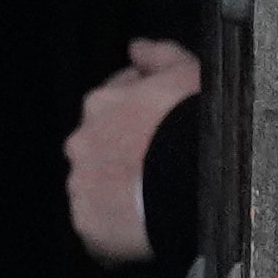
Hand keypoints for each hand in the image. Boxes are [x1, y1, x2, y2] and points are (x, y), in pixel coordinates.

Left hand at [63, 38, 201, 262]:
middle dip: (124, 155)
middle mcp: (81, 142)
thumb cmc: (194, 121)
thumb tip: (137, 47)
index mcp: (100, 104)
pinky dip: (118, 228)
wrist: (196, 178)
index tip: (160, 130)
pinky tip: (145, 230)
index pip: (113, 106)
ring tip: (156, 202)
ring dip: (119, 192)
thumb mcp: (188, 72)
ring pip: (97, 187)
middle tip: (161, 168)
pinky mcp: (88, 225)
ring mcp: (81, 185)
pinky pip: (100, 228)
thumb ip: (159, 55)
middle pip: (101, 148)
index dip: (139, 118)